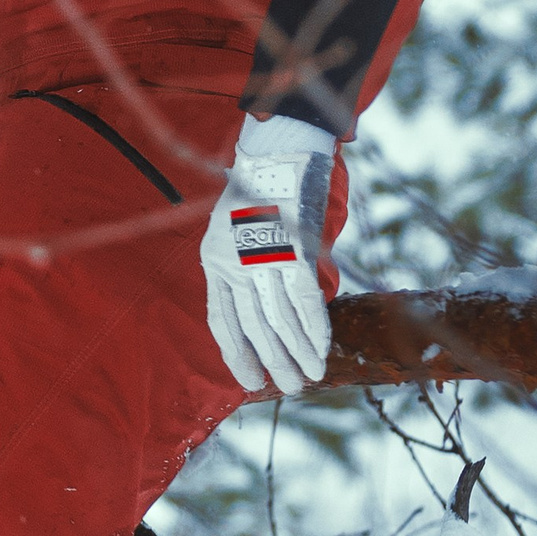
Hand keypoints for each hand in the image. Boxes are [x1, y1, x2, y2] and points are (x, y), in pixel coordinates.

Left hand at [200, 123, 336, 393]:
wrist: (276, 149)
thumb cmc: (256, 191)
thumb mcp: (230, 229)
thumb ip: (239, 266)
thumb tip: (264, 309)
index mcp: (214, 260)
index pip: (222, 321)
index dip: (237, 354)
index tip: (253, 380)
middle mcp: (234, 262)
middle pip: (255, 326)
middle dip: (275, 361)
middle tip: (293, 386)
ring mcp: (263, 257)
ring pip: (281, 319)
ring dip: (299, 352)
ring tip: (311, 376)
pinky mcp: (293, 249)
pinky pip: (304, 299)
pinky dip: (315, 327)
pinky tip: (322, 348)